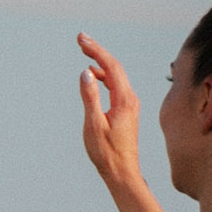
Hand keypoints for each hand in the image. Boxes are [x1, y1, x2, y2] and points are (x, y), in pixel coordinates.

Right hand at [76, 34, 146, 187]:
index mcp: (124, 99)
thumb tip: (86, 73)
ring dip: (100, 63)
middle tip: (81, 39)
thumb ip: (90, 97)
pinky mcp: (127, 110)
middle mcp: (130, 98)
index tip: (81, 39)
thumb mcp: (94, 125)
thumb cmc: (106, 152)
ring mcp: (130, 104)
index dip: (96, 50)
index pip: (110, 66)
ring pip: (116, 75)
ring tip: (85, 53)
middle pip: (115, 66)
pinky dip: (104, 77)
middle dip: (98, 51)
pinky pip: (116, 86)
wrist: (122, 173)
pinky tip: (93, 77)